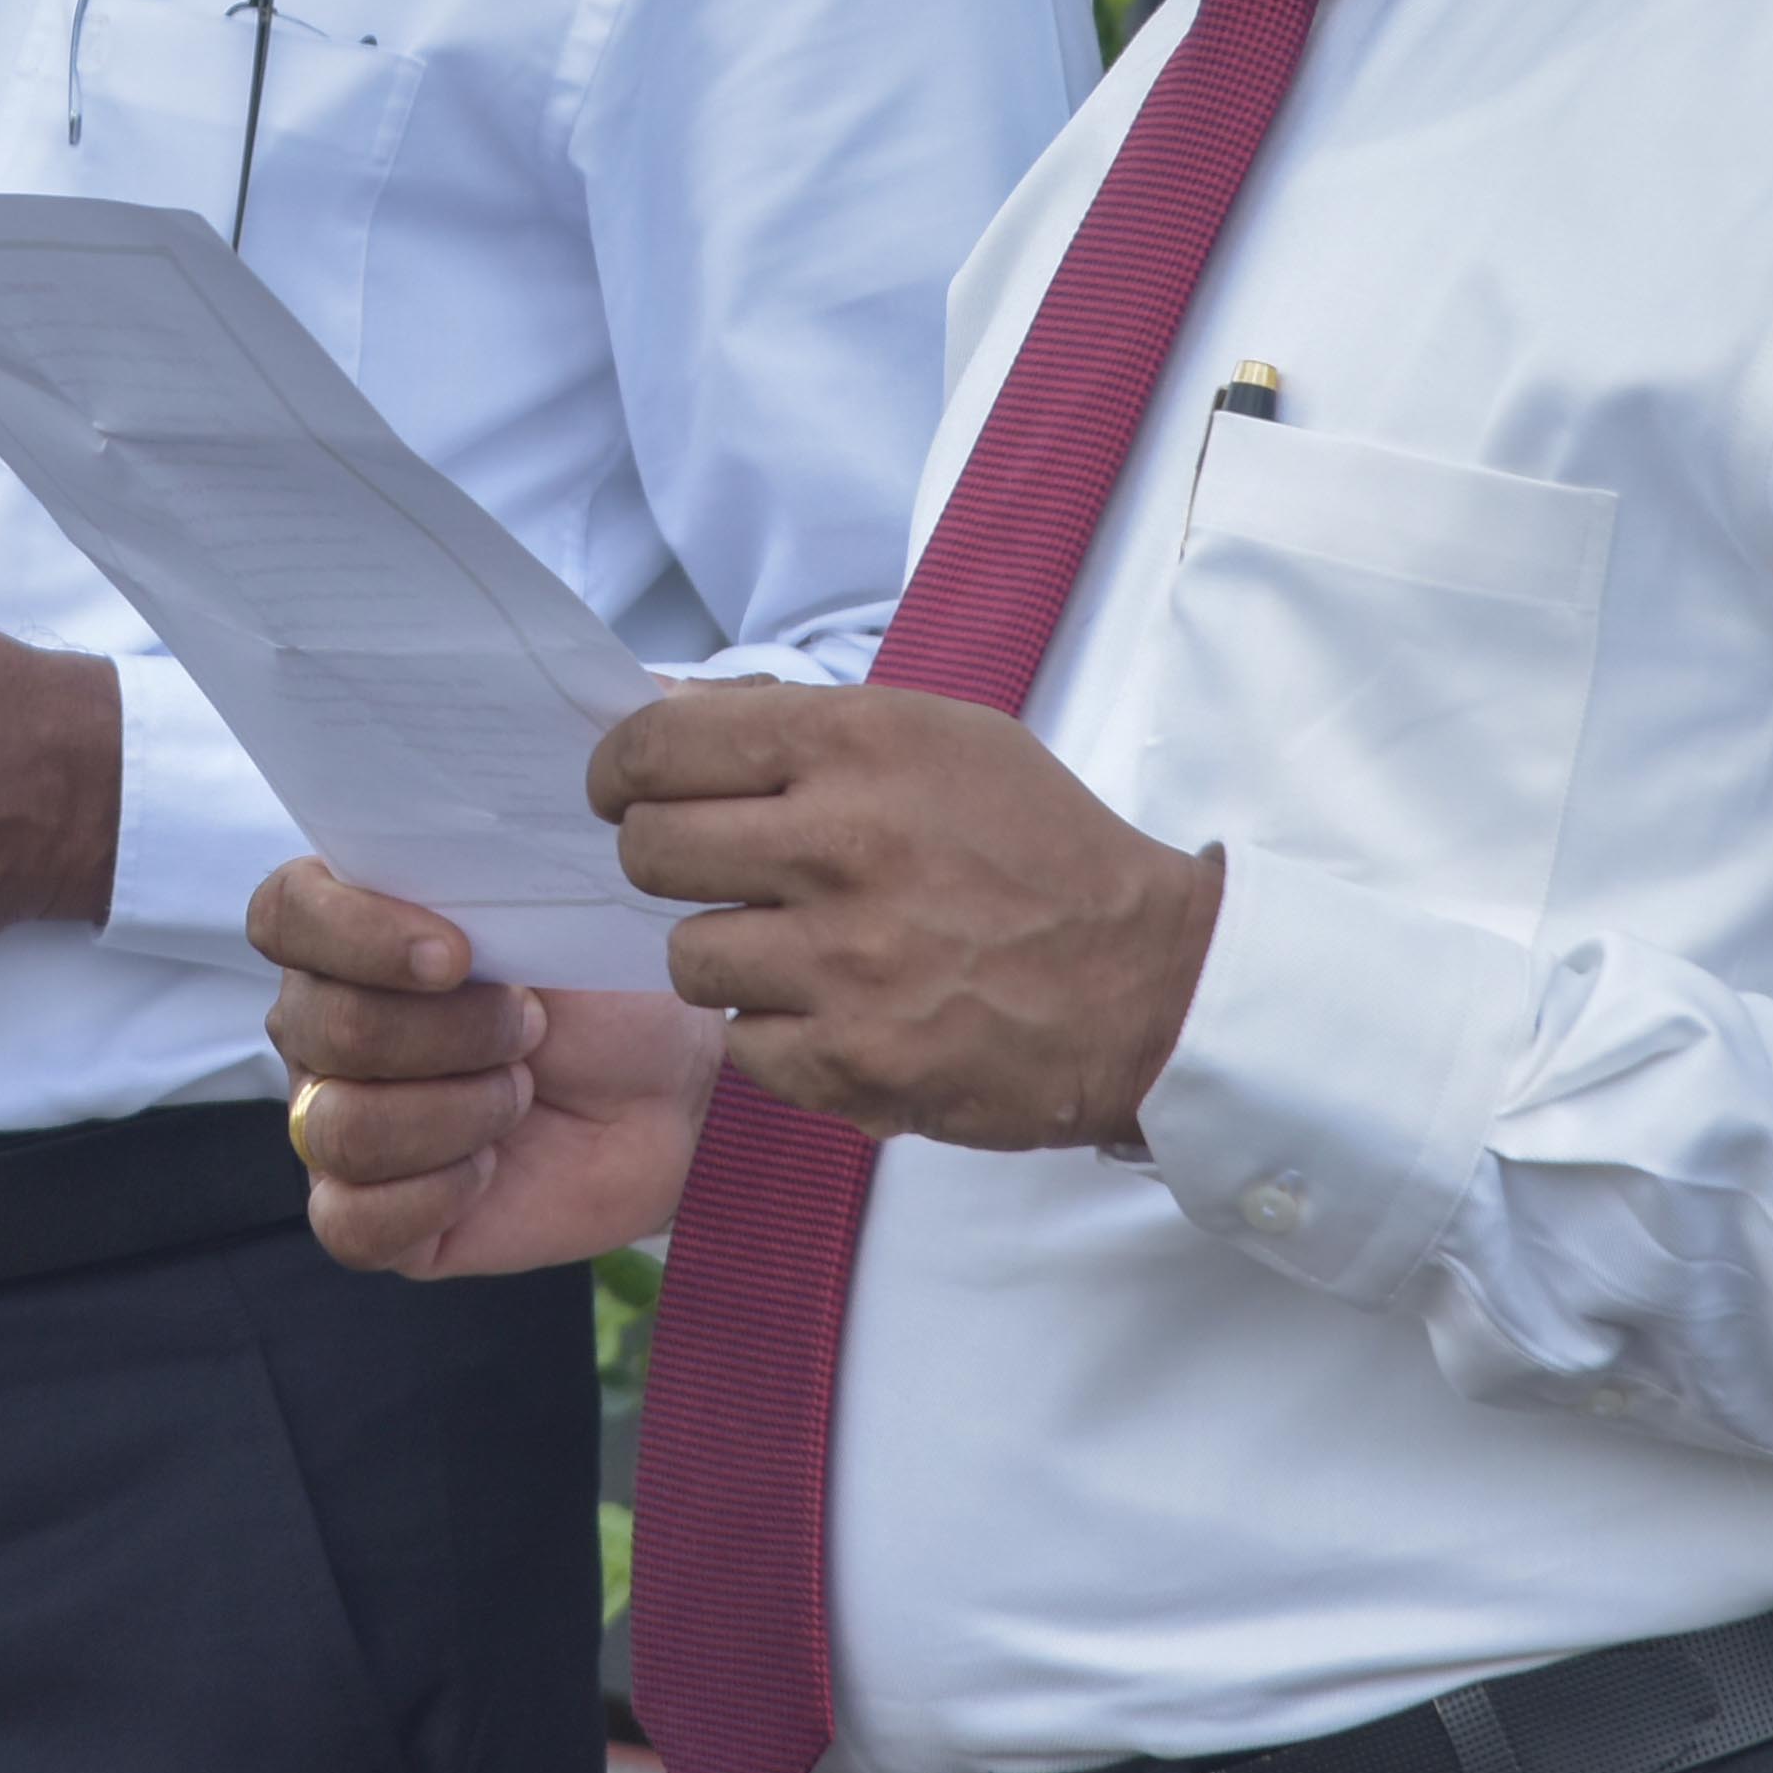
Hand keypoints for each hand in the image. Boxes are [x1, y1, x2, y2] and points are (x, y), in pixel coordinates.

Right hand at [252, 856, 717, 1276]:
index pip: (284, 915)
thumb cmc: (601, 994)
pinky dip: (435, 1195)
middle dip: (452, 1032)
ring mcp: (333, 1121)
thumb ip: (472, 891)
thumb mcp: (549, 917)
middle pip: (325, 1027)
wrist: (665, 1095)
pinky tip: (489, 1167)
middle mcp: (319, 1027)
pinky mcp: (367, 1216)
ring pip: (341, 1129)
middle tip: (532, 1028)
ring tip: (519, 1095)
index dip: (357, 935)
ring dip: (457, 1113)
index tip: (457, 955)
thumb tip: (431, 904)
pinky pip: (349, 1221)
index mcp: (344, 933)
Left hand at [602, 682, 1226, 1153]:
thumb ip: (802, 723)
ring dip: (725, 953)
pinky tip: (833, 1011)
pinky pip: (742, 1044)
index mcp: (858, 746)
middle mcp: (843, 846)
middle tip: (708, 870)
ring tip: (792, 948)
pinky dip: (774, 1033)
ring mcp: (846, 962)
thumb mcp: (939, 737)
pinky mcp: (856, 1061)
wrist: (1149, 983)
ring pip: (686, 955)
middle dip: (664, 859)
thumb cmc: (1040, 848)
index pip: (663, 744)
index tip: (624, 790)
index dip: (622, 770)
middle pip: (651, 850)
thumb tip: (673, 711)